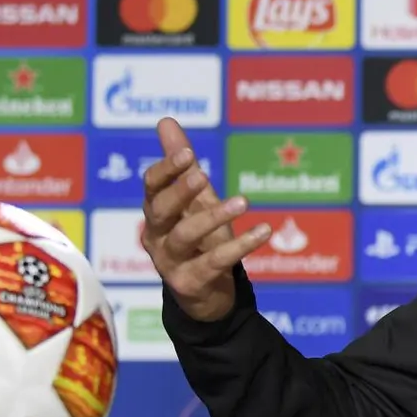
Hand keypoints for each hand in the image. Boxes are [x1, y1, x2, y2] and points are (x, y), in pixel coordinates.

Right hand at [141, 118, 271, 321]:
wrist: (205, 295)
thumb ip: (181, 165)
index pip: (152, 186)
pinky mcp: (190, 283)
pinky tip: (264, 231)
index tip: (189, 153)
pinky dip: (241, 245)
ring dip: (214, 216)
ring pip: (186, 235)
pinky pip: (215, 261)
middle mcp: (156, 236)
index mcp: (156, 212)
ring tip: (242, 201)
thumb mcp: (194, 201)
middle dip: (181, 191)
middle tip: (202, 175)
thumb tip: (166, 121)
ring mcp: (170, 262)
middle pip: (161, 210)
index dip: (167, 169)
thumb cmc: (199, 239)